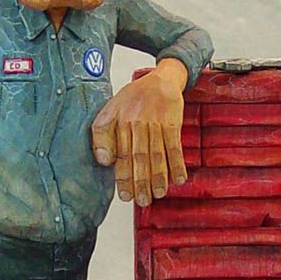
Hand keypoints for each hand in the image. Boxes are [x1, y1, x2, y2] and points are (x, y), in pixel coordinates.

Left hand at [91, 58, 188, 205]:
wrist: (160, 79)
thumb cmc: (134, 98)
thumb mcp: (110, 110)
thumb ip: (101, 134)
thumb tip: (104, 161)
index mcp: (119, 122)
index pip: (121, 155)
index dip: (123, 177)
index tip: (125, 195)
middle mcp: (136, 122)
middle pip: (139, 157)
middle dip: (141, 182)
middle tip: (143, 201)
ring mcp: (155, 122)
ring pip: (156, 154)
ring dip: (158, 177)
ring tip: (158, 194)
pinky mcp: (172, 121)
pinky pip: (175, 146)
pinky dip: (177, 163)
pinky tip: (178, 179)